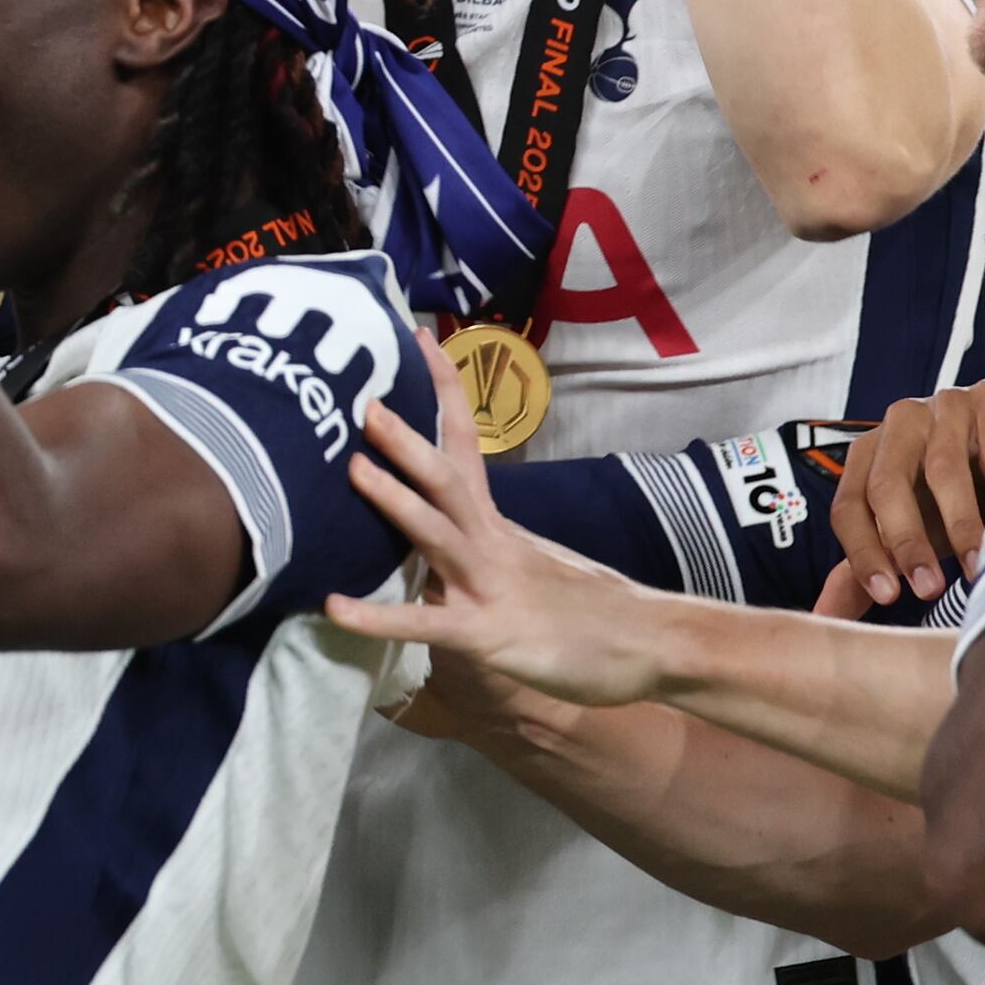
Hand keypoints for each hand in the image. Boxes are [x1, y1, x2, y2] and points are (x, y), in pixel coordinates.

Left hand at [324, 337, 682, 712]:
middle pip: (446, 478)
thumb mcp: (529, 564)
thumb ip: (486, 543)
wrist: (649, 645)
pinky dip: (379, 617)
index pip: (464, 443)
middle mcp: (491, 542)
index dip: (444, 391)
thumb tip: (445, 522)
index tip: (421, 339)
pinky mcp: (486, 633)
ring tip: (352, 470)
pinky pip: (426, 625)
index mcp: (496, 523)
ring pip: (437, 533)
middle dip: (405, 439)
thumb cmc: (586, 610)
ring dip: (395, 500)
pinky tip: (335, 609)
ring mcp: (489, 585)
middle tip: (363, 402)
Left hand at [819, 382, 984, 617]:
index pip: (848, 507)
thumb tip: (823, 617)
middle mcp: (898, 425)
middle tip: (929, 590)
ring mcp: (944, 406)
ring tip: (976, 570)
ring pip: (943, 470)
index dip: (862, 553)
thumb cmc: (948, 490)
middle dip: (906, 542)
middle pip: (887, 485)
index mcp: (867, 454)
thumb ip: (866, 563)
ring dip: (960, 526)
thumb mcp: (909, 525)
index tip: (887, 597)